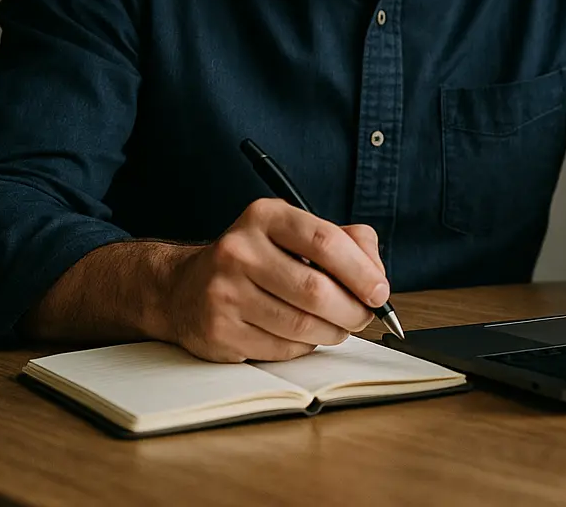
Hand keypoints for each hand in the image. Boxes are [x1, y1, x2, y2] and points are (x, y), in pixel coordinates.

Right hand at [159, 199, 388, 362]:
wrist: (185, 287)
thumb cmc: (259, 258)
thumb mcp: (296, 232)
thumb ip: (347, 242)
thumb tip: (377, 276)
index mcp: (265, 216)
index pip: (324, 241)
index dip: (361, 270)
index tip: (380, 291)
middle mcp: (240, 250)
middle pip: (315, 290)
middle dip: (352, 310)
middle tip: (364, 315)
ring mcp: (224, 293)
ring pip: (301, 325)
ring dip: (334, 331)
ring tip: (339, 326)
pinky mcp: (219, 332)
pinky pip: (282, 348)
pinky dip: (305, 346)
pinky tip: (305, 335)